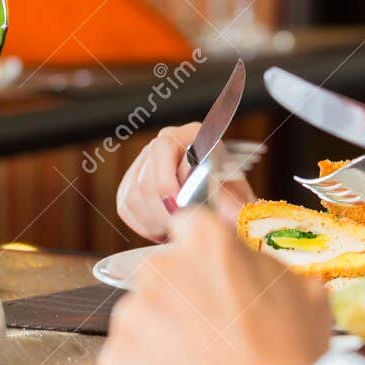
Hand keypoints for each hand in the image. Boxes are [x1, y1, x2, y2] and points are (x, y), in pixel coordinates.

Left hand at [96, 208, 335, 364]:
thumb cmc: (291, 358)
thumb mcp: (305, 290)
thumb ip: (265, 266)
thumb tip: (249, 266)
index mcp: (206, 243)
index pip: (190, 226)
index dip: (203, 254)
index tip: (213, 275)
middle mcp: (161, 271)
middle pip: (162, 276)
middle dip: (182, 298)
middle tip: (213, 332)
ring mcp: (132, 318)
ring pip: (143, 319)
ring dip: (163, 337)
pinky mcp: (114, 364)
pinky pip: (128, 362)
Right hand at [115, 123, 255, 241]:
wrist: (223, 206)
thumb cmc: (231, 197)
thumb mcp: (238, 197)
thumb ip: (231, 202)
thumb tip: (224, 211)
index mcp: (193, 135)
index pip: (166, 146)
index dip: (169, 181)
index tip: (182, 210)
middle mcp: (165, 143)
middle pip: (147, 177)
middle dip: (164, 210)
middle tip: (181, 227)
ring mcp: (145, 162)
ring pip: (134, 194)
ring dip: (155, 220)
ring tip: (177, 229)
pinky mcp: (131, 184)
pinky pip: (126, 207)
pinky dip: (144, 225)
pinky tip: (164, 228)